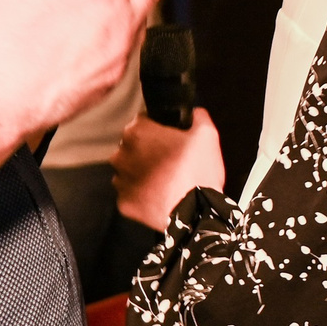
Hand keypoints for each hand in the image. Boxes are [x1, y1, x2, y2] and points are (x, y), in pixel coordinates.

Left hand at [110, 108, 226, 228]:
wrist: (196, 211)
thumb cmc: (199, 169)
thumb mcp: (206, 131)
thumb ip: (194, 115)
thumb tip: (190, 113)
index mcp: (137, 132)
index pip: (143, 121)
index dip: (159, 130)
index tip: (171, 140)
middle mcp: (121, 154)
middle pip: (133, 147)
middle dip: (148, 152)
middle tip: (171, 161)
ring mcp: (120, 180)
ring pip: (129, 171)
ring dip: (143, 173)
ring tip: (166, 180)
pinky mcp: (124, 203)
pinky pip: (131, 194)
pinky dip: (142, 195)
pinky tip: (160, 195)